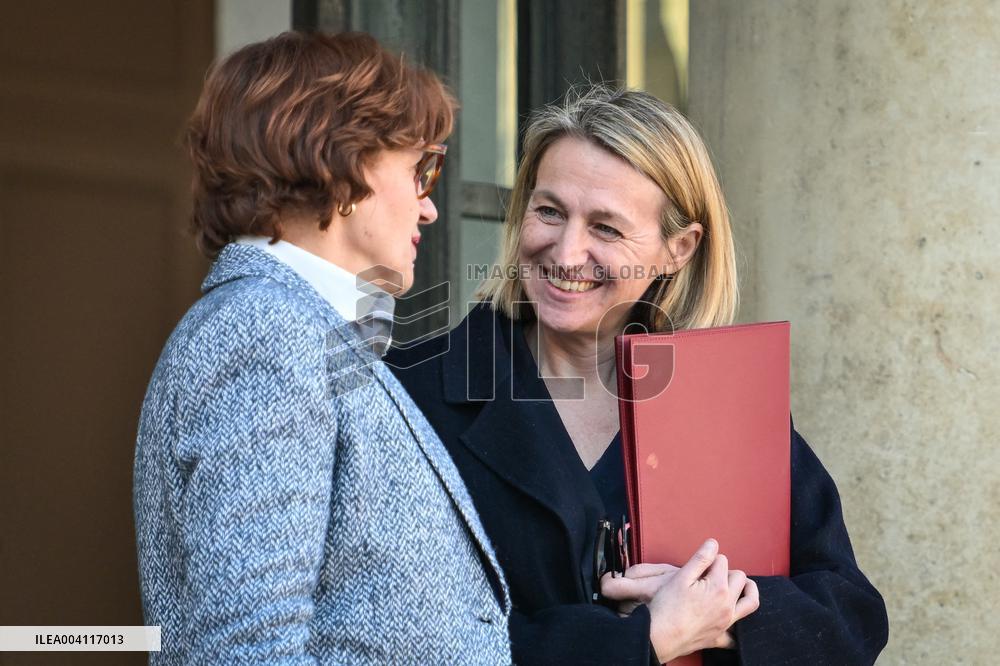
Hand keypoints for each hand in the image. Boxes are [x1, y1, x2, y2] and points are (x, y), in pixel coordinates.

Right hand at [602, 539, 759, 661]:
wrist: (659, 637)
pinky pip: (735, 635)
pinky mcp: (720, 637)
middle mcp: (728, 605)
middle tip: (711, 575)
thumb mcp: (681, 577)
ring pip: (750, 602)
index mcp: (719, 587)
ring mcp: (726, 622)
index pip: (722, 561)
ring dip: (746, 591)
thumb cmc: (667, 606)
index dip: (710, 559)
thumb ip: (701, 558)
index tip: (699, 566)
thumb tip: (714, 543)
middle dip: (727, 572)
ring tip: (735, 586)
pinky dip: (735, 628)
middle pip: (740, 577)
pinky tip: (727, 620)